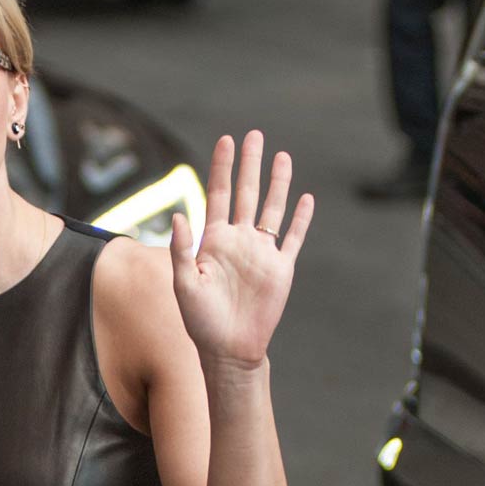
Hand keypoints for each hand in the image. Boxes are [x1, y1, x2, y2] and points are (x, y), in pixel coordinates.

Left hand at [170, 130, 311, 371]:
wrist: (229, 350)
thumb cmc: (201, 322)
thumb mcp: (184, 284)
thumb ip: (181, 250)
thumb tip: (179, 216)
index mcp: (214, 241)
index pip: (218, 194)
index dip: (222, 167)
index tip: (225, 140)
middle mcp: (239, 240)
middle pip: (247, 193)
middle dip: (250, 164)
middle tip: (254, 135)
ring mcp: (261, 252)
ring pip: (272, 208)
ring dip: (278, 183)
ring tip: (282, 156)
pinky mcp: (281, 268)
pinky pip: (292, 237)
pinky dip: (300, 218)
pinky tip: (305, 198)